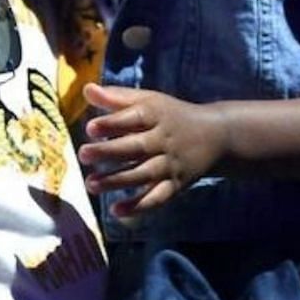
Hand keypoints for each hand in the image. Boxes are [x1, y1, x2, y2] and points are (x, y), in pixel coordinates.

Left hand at [76, 82, 228, 217]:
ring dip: (117, 181)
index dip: (113, 123)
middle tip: (83, 154)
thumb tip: (87, 89)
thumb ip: (117, 97)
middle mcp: (164, 140)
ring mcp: (170, 165)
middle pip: (136, 147)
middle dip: (110, 152)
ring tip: (91, 184)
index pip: (134, 118)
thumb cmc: (171, 115)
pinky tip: (116, 210)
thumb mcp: (149, 100)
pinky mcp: (175, 185)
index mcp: (156, 115)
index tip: (90, 128)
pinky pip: (157, 198)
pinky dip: (138, 206)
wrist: (216, 136)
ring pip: (143, 175)